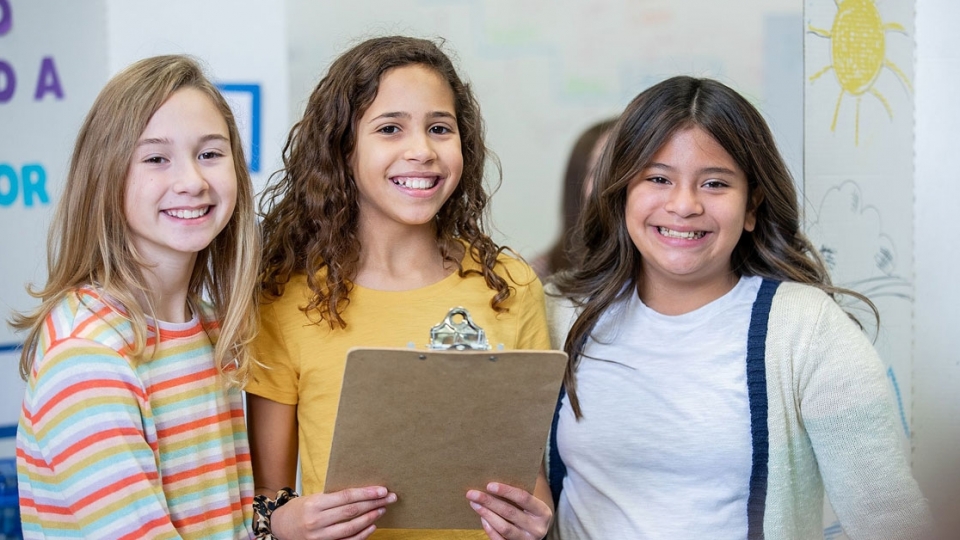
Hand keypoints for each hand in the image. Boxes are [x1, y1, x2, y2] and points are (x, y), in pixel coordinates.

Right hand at [270, 486, 396, 539]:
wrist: (280, 527)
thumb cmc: (299, 509)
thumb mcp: (314, 498)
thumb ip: (334, 497)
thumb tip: (362, 492)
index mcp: (315, 504)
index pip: (346, 497)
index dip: (366, 493)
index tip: (382, 490)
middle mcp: (317, 521)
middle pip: (351, 512)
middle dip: (373, 503)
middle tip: (389, 497)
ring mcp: (320, 537)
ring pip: (351, 528)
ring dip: (370, 518)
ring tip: (382, 509)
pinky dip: (362, 535)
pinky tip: (372, 526)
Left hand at [466, 482, 551, 539]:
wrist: (535, 531)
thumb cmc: (529, 509)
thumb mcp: (531, 500)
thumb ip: (520, 487)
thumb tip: (498, 467)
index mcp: (543, 512)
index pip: (524, 498)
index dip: (506, 491)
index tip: (489, 485)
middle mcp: (538, 528)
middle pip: (510, 512)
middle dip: (489, 502)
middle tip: (472, 493)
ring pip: (504, 528)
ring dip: (487, 514)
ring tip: (474, 504)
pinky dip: (489, 529)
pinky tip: (482, 518)